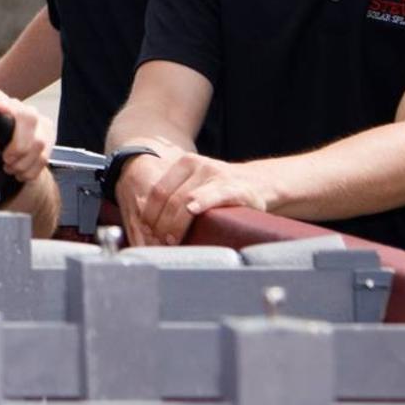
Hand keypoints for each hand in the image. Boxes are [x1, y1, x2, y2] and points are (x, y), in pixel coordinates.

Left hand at [0, 89, 50, 183]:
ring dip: (24, 162)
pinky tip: (20, 170)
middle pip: (29, 117)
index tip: (2, 110)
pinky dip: (32, 169)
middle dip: (19, 146)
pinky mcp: (46, 133)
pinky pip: (45, 154)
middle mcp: (16, 107)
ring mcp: (35, 119)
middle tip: (6, 160)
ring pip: (39, 141)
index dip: (1, 101)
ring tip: (10, 168)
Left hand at [124, 151, 272, 245]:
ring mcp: (217, 175)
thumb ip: (176, 195)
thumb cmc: (221, 191)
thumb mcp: (197, 184)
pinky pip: (213, 196)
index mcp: (185, 163)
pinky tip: (193, 212)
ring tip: (171, 240)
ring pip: (186, 200)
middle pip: (170, 198)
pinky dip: (201, 203)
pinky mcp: (235, 188)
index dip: (149, 213)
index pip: (158, 191)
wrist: (258, 183)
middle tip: (158, 241)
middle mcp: (199, 165)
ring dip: (175, 223)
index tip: (146, 231)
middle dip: (160, 223)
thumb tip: (146, 225)